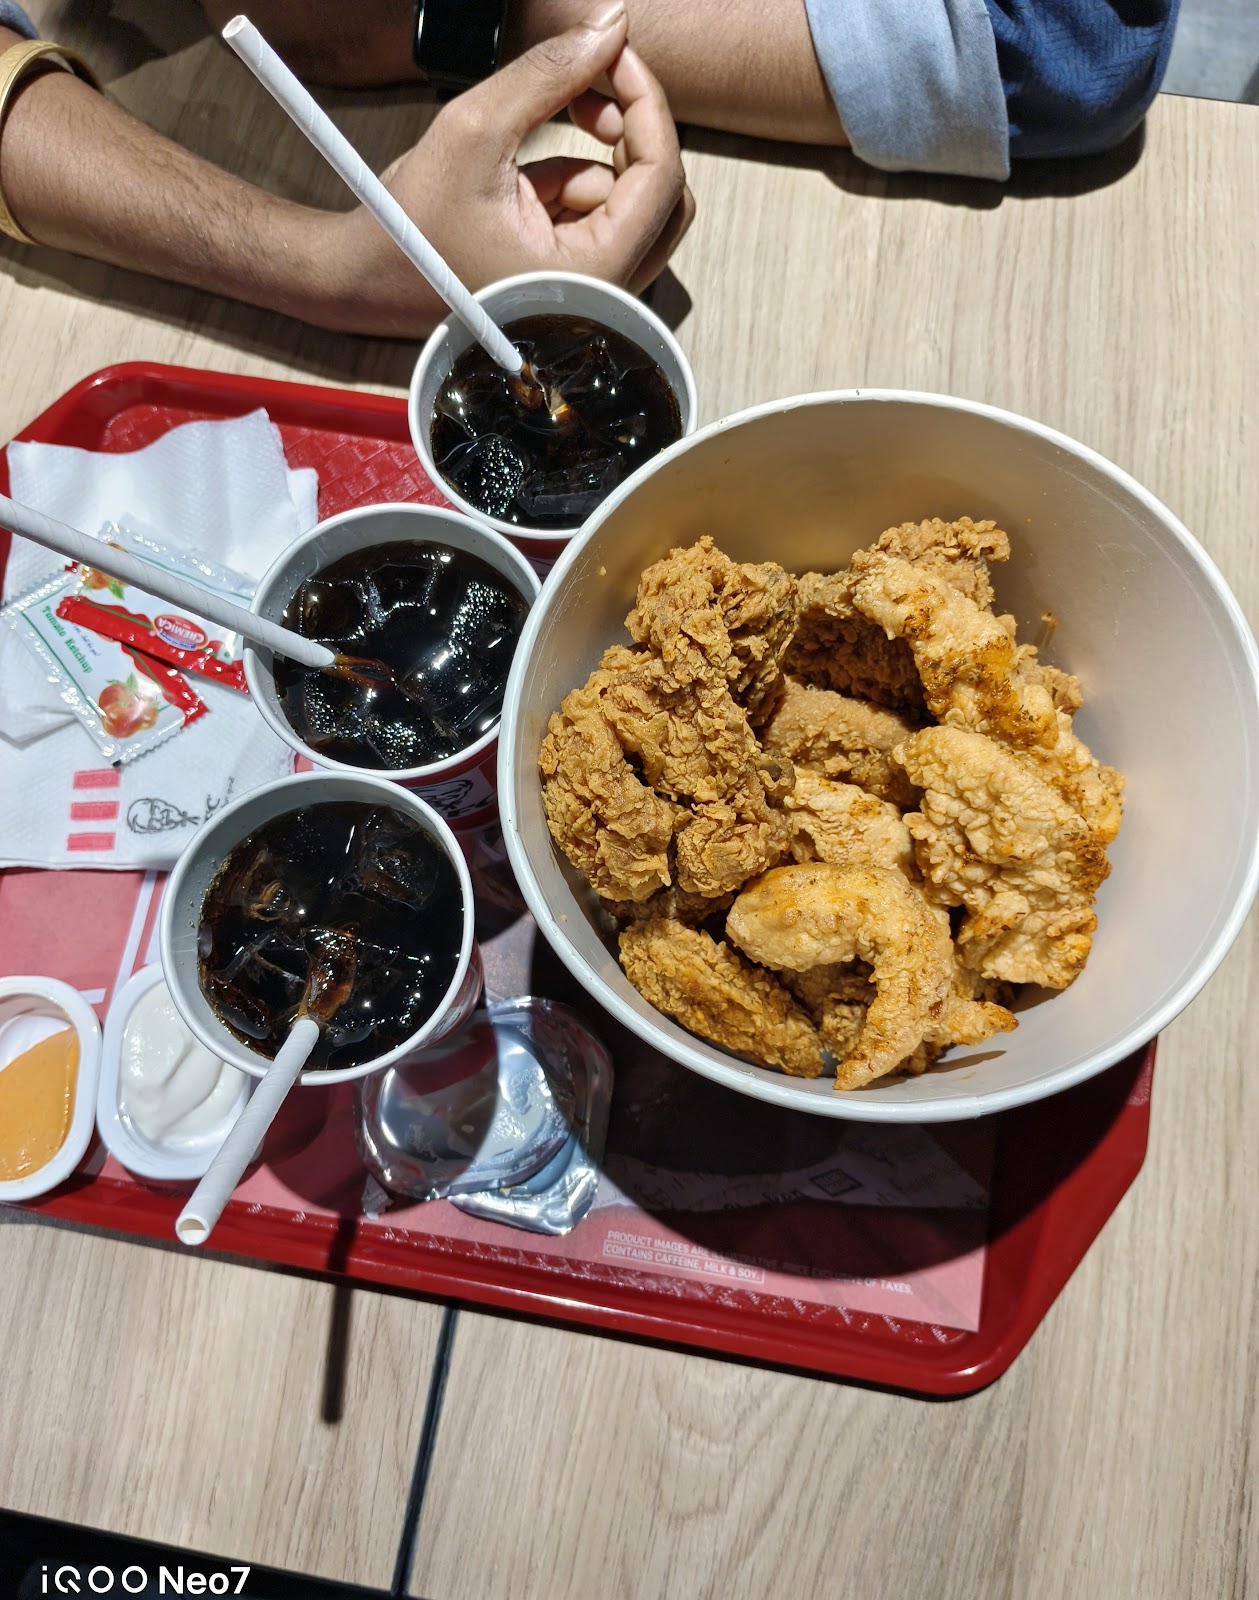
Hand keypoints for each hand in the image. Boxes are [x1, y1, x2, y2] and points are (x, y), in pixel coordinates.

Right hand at [314, 2, 691, 335]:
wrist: (370, 279)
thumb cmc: (412, 227)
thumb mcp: (475, 128)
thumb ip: (548, 71)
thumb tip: (611, 23)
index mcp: (592, 273)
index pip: (662, 175)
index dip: (646, 101)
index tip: (612, 54)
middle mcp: (605, 292)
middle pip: (665, 194)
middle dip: (630, 130)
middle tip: (584, 88)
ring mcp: (593, 289)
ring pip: (634, 201)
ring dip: (595, 156)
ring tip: (530, 147)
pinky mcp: (575, 278)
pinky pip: (602, 215)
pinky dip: (573, 183)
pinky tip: (523, 183)